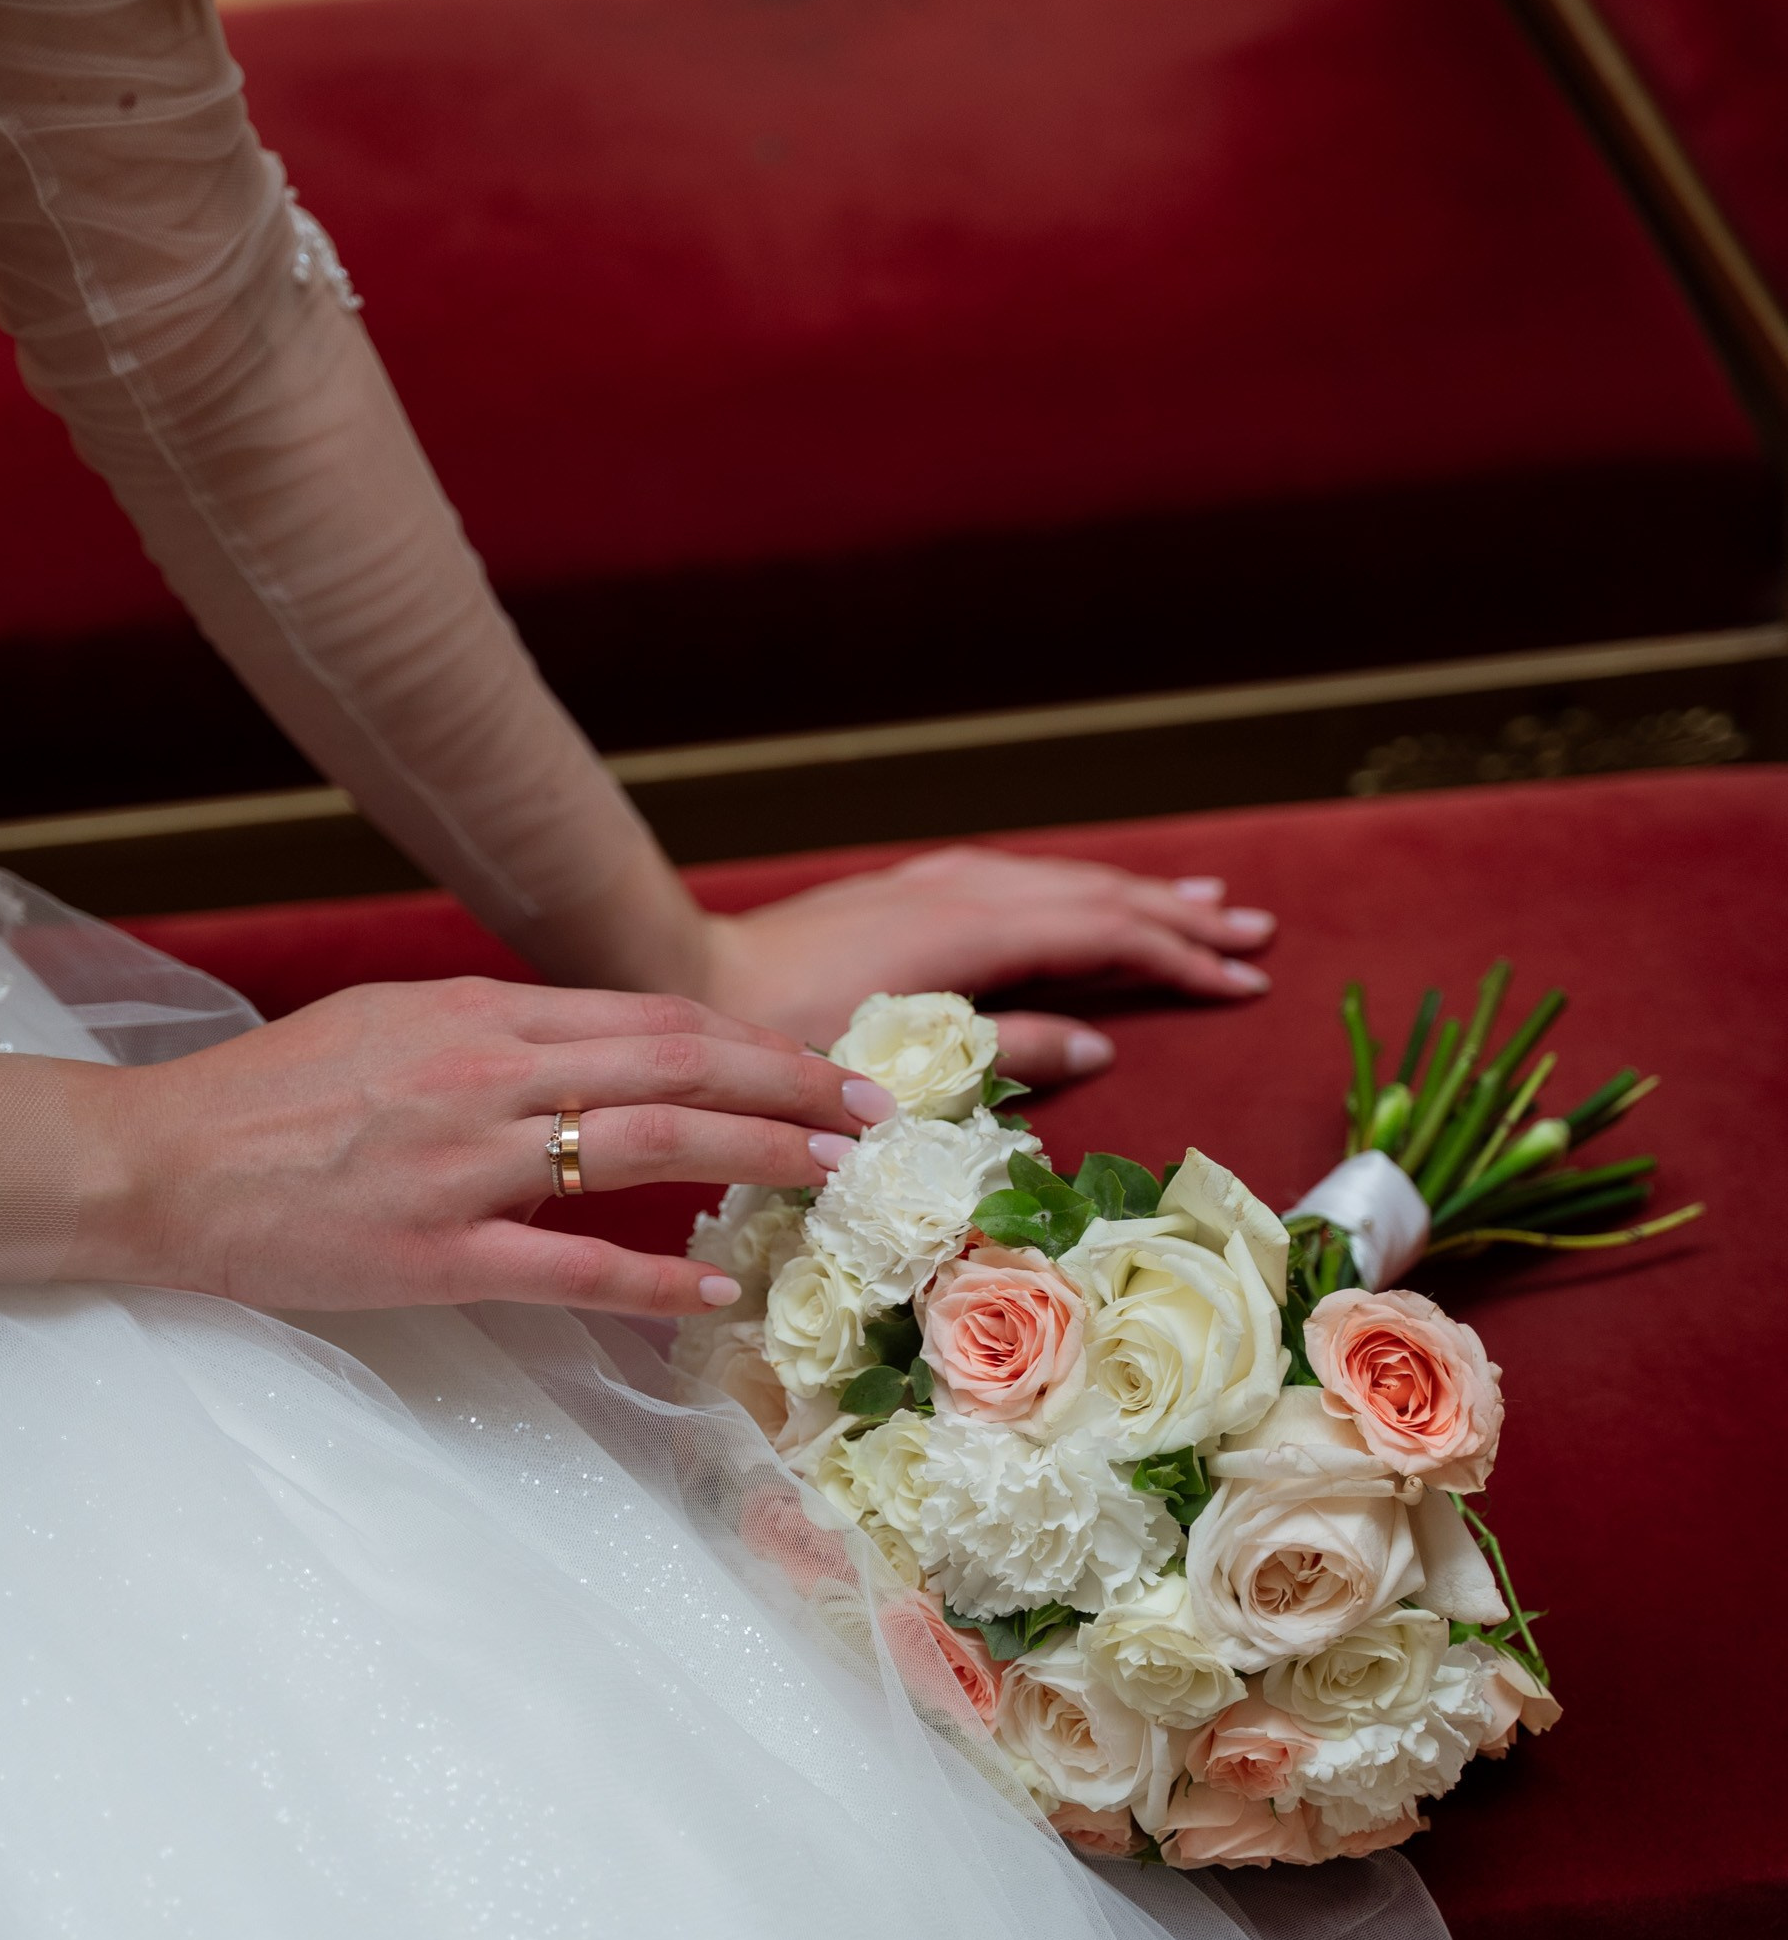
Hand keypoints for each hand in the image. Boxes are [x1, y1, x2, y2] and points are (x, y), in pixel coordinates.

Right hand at [89, 976, 892, 1314]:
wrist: (158, 1162)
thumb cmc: (276, 1094)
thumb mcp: (398, 1022)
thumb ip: (504, 1031)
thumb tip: (604, 1049)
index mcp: (484, 1013)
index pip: (659, 1018)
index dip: (761, 1043)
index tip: (832, 1069)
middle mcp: (489, 1074)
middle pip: (680, 1067)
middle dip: (794, 1089)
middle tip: (877, 1119)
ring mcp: (465, 1165)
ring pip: (648, 1147)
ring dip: (758, 1158)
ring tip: (835, 1181)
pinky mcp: (434, 1254)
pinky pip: (571, 1264)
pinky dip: (654, 1274)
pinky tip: (717, 1290)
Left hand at [696, 847, 1274, 1080]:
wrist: (686, 978)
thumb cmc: (782, 1038)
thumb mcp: (905, 1064)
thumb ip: (1008, 1052)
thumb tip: (1099, 1044)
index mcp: (973, 931)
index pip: (1108, 934)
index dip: (1182, 956)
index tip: (1245, 980)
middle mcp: (961, 890)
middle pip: (1096, 893)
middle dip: (1177, 914)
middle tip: (1253, 931)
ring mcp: (930, 882)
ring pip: (1059, 877)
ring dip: (1132, 891)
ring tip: (1195, 902)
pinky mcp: (902, 890)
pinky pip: (1017, 876)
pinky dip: (1071, 886)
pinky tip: (1079, 895)